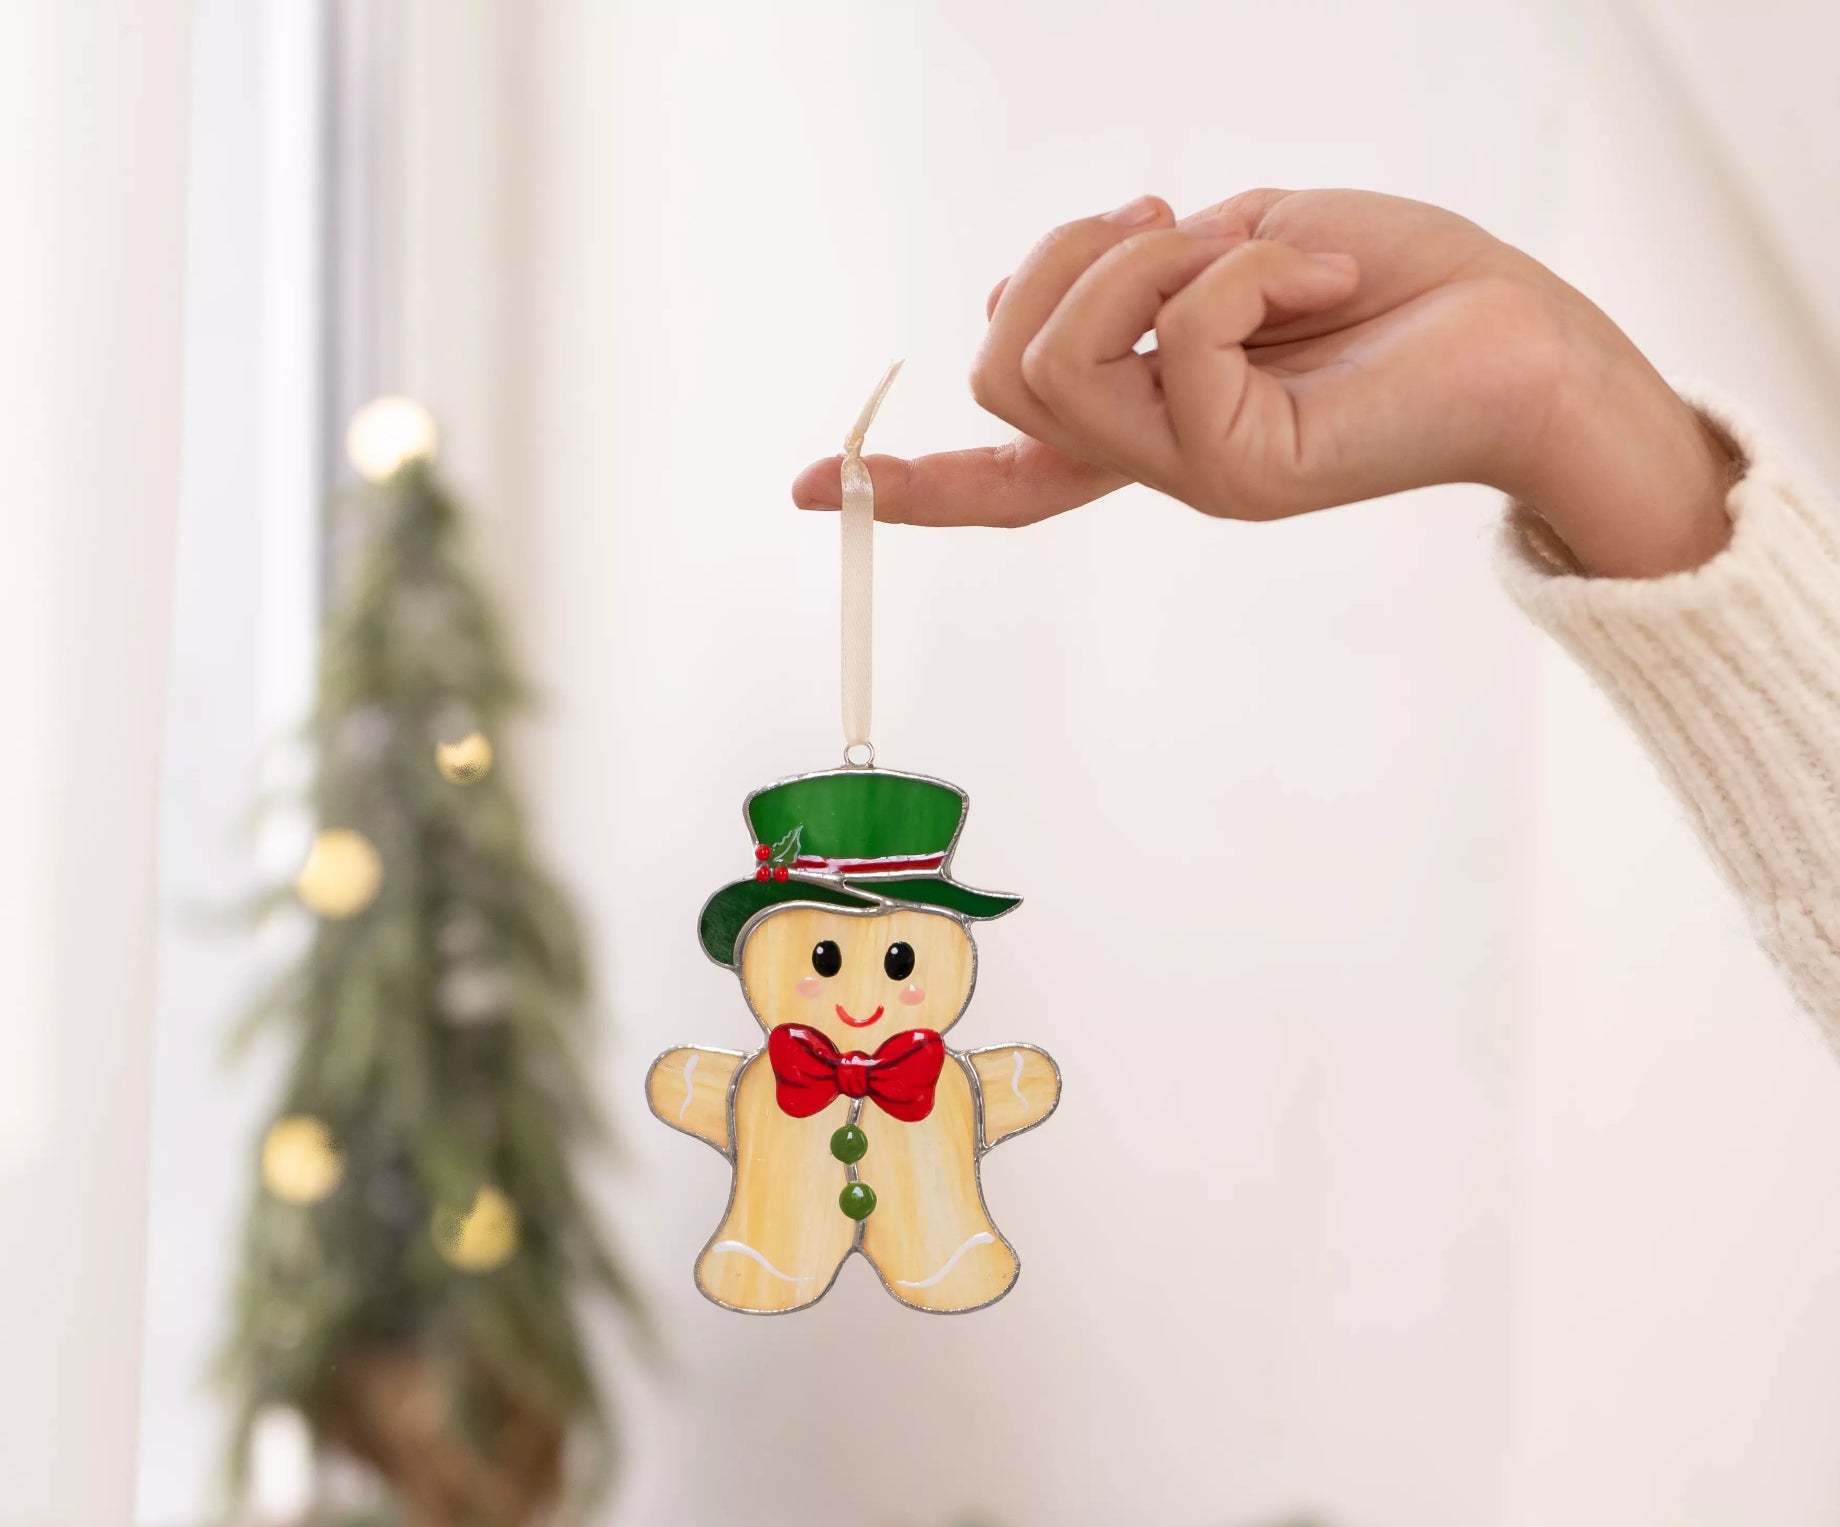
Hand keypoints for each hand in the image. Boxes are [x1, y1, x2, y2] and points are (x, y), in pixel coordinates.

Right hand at [794, 190, 1732, 578]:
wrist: (1536, 343)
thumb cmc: (1406, 288)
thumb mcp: (1237, 251)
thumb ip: (1128, 282)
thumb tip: (1003, 289)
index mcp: (1147, 420)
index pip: (1002, 469)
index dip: (906, 478)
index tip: (808, 485)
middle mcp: (1153, 463)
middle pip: (1000, 376)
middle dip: (1061, 259)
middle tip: (1169, 222)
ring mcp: (1191, 478)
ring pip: (1052, 365)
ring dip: (1143, 263)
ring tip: (1255, 252)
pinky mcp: (1241, 472)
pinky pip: (1175, 340)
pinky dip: (1243, 266)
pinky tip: (1324, 278)